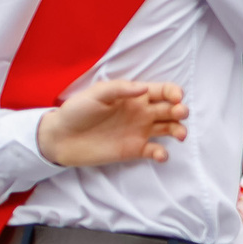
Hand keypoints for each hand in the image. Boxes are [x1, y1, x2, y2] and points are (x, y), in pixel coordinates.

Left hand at [36, 79, 188, 168]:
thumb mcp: (96, 94)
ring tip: (180, 135)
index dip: (173, 93)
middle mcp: (141, 112)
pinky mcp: (134, 150)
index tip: (177, 98)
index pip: (162, 91)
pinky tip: (159, 154)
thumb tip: (145, 88)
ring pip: (169, 129)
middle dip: (180, 111)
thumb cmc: (77, 110)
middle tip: (180, 114)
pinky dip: (162, 153)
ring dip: (179, 130)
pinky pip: (155, 151)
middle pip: (170, 109)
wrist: (62, 137)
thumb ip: (121, 89)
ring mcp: (139, 132)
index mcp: (134, 95)